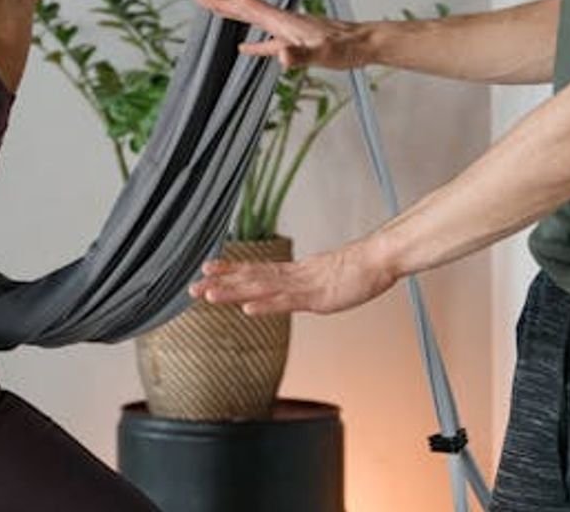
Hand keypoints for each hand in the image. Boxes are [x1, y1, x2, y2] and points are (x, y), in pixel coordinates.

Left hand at [188, 241, 396, 315]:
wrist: (377, 261)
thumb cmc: (354, 271)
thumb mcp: (323, 279)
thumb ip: (304, 283)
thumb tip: (291, 285)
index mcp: (293, 272)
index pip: (255, 270)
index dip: (230, 270)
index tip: (206, 269)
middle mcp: (292, 276)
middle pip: (250, 278)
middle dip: (220, 283)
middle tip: (192, 287)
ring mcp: (303, 286)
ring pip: (262, 289)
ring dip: (233, 292)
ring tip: (208, 295)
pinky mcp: (317, 298)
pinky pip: (287, 303)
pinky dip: (266, 306)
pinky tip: (247, 309)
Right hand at [195, 0, 370, 69]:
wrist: (366, 44)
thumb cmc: (347, 48)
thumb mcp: (323, 54)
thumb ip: (300, 56)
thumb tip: (279, 56)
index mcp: (285, 22)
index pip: (252, 6)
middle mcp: (284, 23)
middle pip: (248, 10)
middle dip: (224, 3)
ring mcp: (289, 32)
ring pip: (255, 22)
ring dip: (236, 17)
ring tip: (216, 11)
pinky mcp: (296, 43)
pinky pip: (268, 41)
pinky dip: (254, 43)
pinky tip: (245, 48)